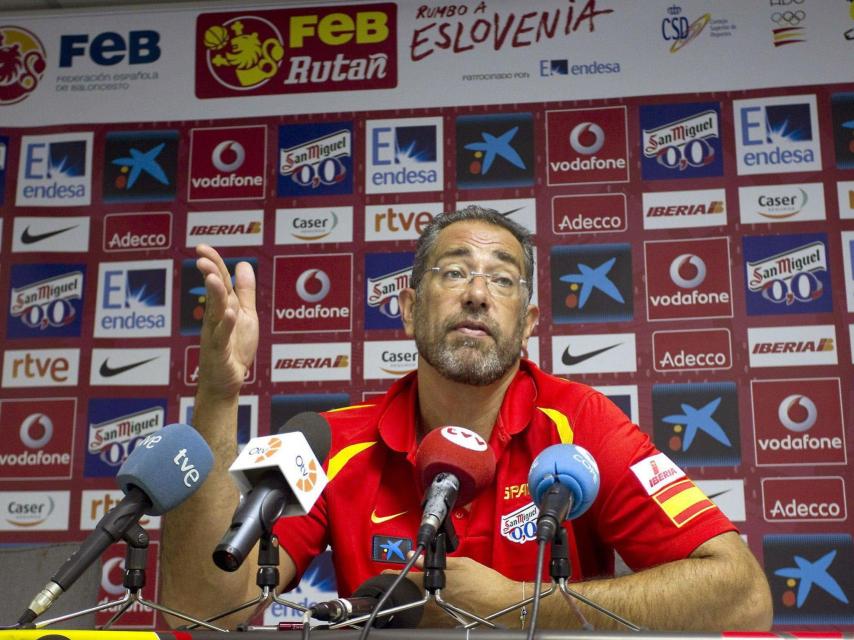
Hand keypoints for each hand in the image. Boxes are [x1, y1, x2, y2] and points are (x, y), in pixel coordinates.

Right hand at [195, 244, 258, 399]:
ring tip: (214, 278)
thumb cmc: (234, 349)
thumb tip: (243, 264)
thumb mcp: (246, 316)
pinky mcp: (219, 352)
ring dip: (214, 294)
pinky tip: (229, 313)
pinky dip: (226, 324)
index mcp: (222, 307)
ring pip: (214, 311)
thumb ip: (245, 292)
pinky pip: (221, 337)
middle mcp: (215, 318)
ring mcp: (215, 334)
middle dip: (209, 274)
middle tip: (201, 258)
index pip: (218, 281)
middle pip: (214, 292)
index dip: (212, 263)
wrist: (226, 382)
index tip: (201, 247)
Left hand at [391, 555, 520, 628]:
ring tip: (409, 594)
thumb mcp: (461, 564)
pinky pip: (427, 619)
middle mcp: (434, 603)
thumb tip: (415, 556)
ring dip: (409, 601)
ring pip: (415, 609)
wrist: (503, 604)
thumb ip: (435, 561)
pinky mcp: (446, 624)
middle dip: (400, 588)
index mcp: (435, 585)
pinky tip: (424, 607)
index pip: (406, 579)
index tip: (385, 572)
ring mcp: (439, 616)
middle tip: (395, 582)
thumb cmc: (486, 583)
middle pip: (407, 596)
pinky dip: (422, 612)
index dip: (392, 574)